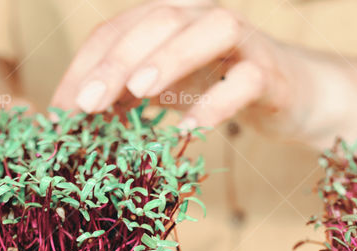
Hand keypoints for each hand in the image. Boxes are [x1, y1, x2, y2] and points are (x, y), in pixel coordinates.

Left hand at [51, 0, 356, 140]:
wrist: (295, 95)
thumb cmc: (220, 86)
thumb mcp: (166, 86)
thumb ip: (125, 91)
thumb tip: (74, 114)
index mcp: (171, 15)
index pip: (119, 29)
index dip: (86, 66)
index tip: (61, 111)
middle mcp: (205, 16)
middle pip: (158, 21)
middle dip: (117, 61)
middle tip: (88, 105)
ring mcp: (244, 41)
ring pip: (210, 30)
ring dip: (171, 58)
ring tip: (139, 95)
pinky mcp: (272, 73)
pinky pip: (246, 81)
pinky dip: (217, 103)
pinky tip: (191, 129)